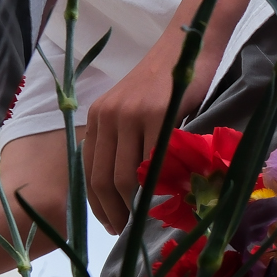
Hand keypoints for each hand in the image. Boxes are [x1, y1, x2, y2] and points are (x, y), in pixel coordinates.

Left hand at [81, 33, 213, 233]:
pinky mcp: (154, 115)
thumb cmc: (168, 82)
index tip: (110, 222)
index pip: (88, 169)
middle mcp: (107, 116)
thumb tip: (132, 185)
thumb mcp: (137, 112)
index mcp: (98, 118)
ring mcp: (129, 115)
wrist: (187, 46)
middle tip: (125, 229)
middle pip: (103, 176)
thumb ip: (129, 141)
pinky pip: (152, 159)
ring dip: (132, 203)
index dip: (96, 202)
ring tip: (141, 219)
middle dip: (112, 209)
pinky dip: (156, 182)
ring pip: (125, 173)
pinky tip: (162, 195)